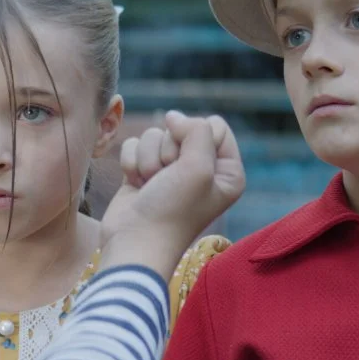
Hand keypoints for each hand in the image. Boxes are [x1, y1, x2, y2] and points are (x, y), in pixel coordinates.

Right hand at [100, 111, 244, 277]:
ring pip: (154, 135)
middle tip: (166, 179)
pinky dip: (131, 163)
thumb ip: (196, 131)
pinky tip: (135, 185)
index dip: (195, 137)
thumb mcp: (198, 168)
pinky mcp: (143, 172)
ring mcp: (170, 171)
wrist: (134, 242)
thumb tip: (173, 117)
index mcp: (227, 171)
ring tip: (150, 185)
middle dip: (168, 150)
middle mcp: (201, 169)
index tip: (187, 166)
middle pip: (181, 128)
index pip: (214, 126)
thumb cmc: (172, 211)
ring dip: (148, 159)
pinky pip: (134, 145)